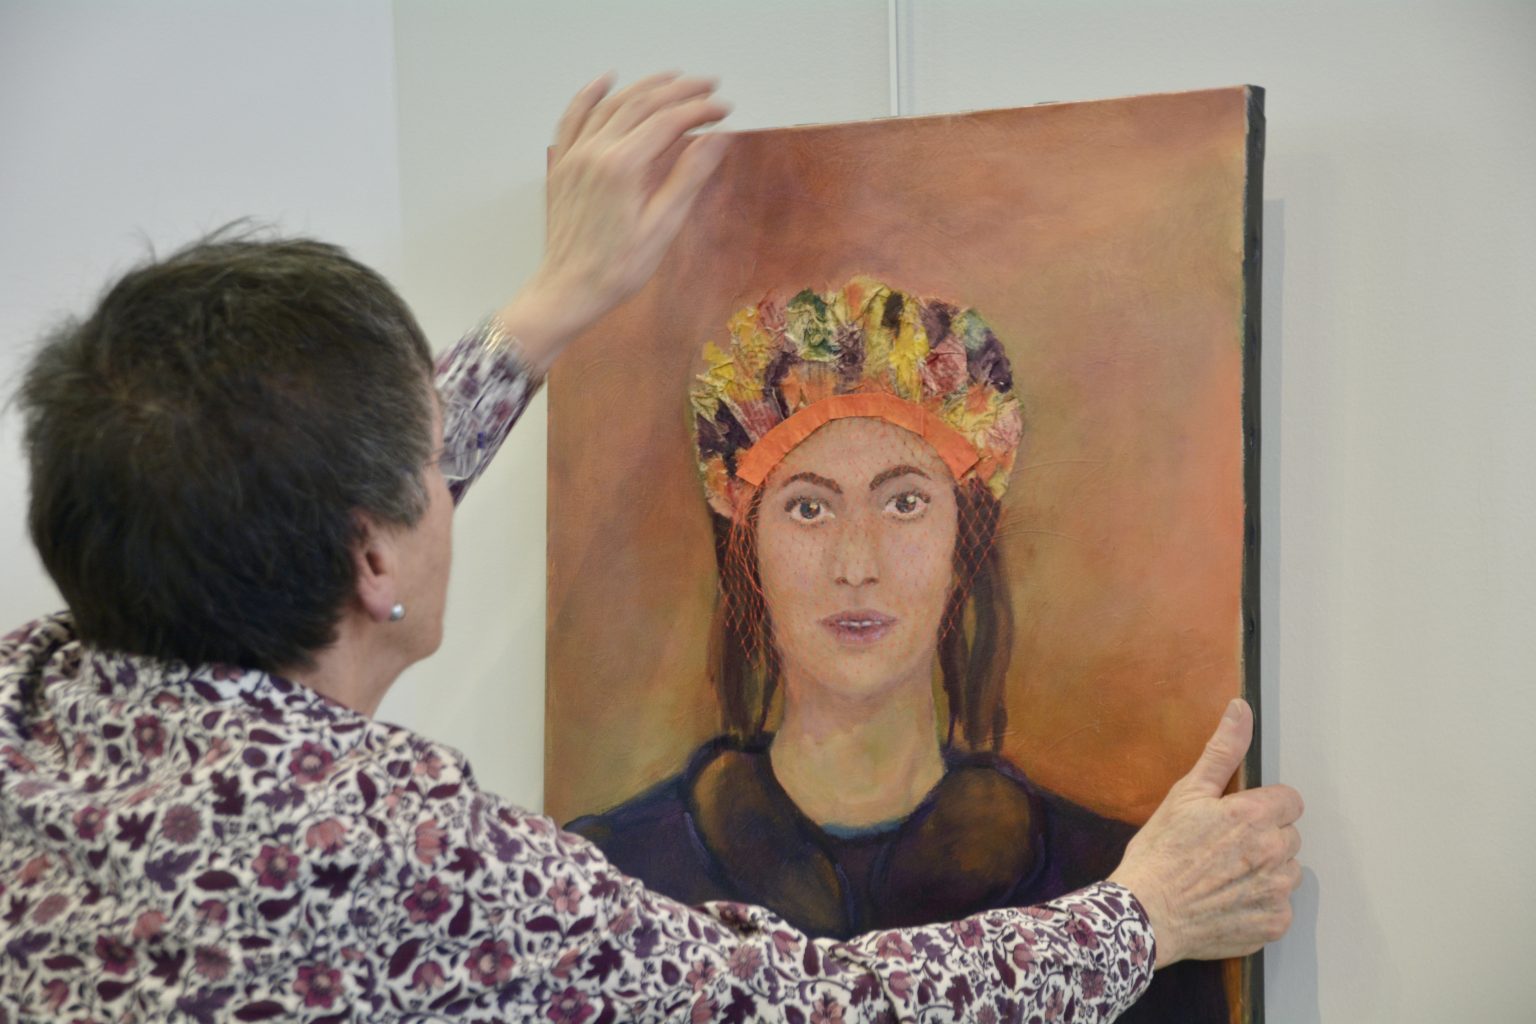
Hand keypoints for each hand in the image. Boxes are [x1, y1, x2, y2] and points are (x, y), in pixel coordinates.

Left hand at [500, 72, 731, 369]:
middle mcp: (595, 151)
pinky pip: (574, 117)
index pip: (668, 121)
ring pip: (612, 105)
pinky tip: (606, 80)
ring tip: (674, 79)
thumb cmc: (618, 269)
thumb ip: (688, 176)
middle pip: (642, 104)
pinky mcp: (563, 165)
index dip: (700, 110)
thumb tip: (717, 138)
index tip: (725, 109)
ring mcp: (575, 155)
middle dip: (679, 91)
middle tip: (709, 87)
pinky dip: (590, 95)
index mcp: (622, 167)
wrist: (568, 289)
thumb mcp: (662, 226)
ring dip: (644, 87)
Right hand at [1108, 699, 1303, 966]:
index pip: (1290, 801)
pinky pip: (1279, 907)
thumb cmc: (1160, 852)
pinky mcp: (1274, 923)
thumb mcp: (1186, 793)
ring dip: (1266, 871)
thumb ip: (1222, 750)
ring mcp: (1277, 892)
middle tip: (1225, 847)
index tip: (1238, 818)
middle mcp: (1274, 853)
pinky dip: (1260, 904)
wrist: (1146, 913)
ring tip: (1226, 875)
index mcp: (1255, 816)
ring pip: (1287, 872)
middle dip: (1265, 838)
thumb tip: (1241, 709)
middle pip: (1289, 837)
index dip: (1264, 806)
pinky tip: (1228, 901)